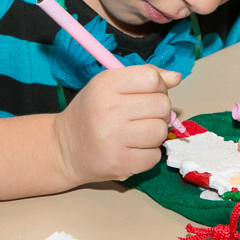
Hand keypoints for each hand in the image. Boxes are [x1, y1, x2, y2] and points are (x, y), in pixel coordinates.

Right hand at [52, 65, 180, 184]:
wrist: (64, 148)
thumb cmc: (91, 113)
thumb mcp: (109, 85)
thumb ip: (143, 76)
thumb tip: (176, 77)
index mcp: (106, 85)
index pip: (152, 78)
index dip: (158, 86)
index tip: (148, 94)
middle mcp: (109, 110)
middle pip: (162, 105)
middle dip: (158, 110)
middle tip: (143, 115)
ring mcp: (113, 139)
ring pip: (160, 131)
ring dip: (155, 133)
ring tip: (138, 133)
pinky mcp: (119, 163)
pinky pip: (154, 156)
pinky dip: (148, 153)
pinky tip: (133, 148)